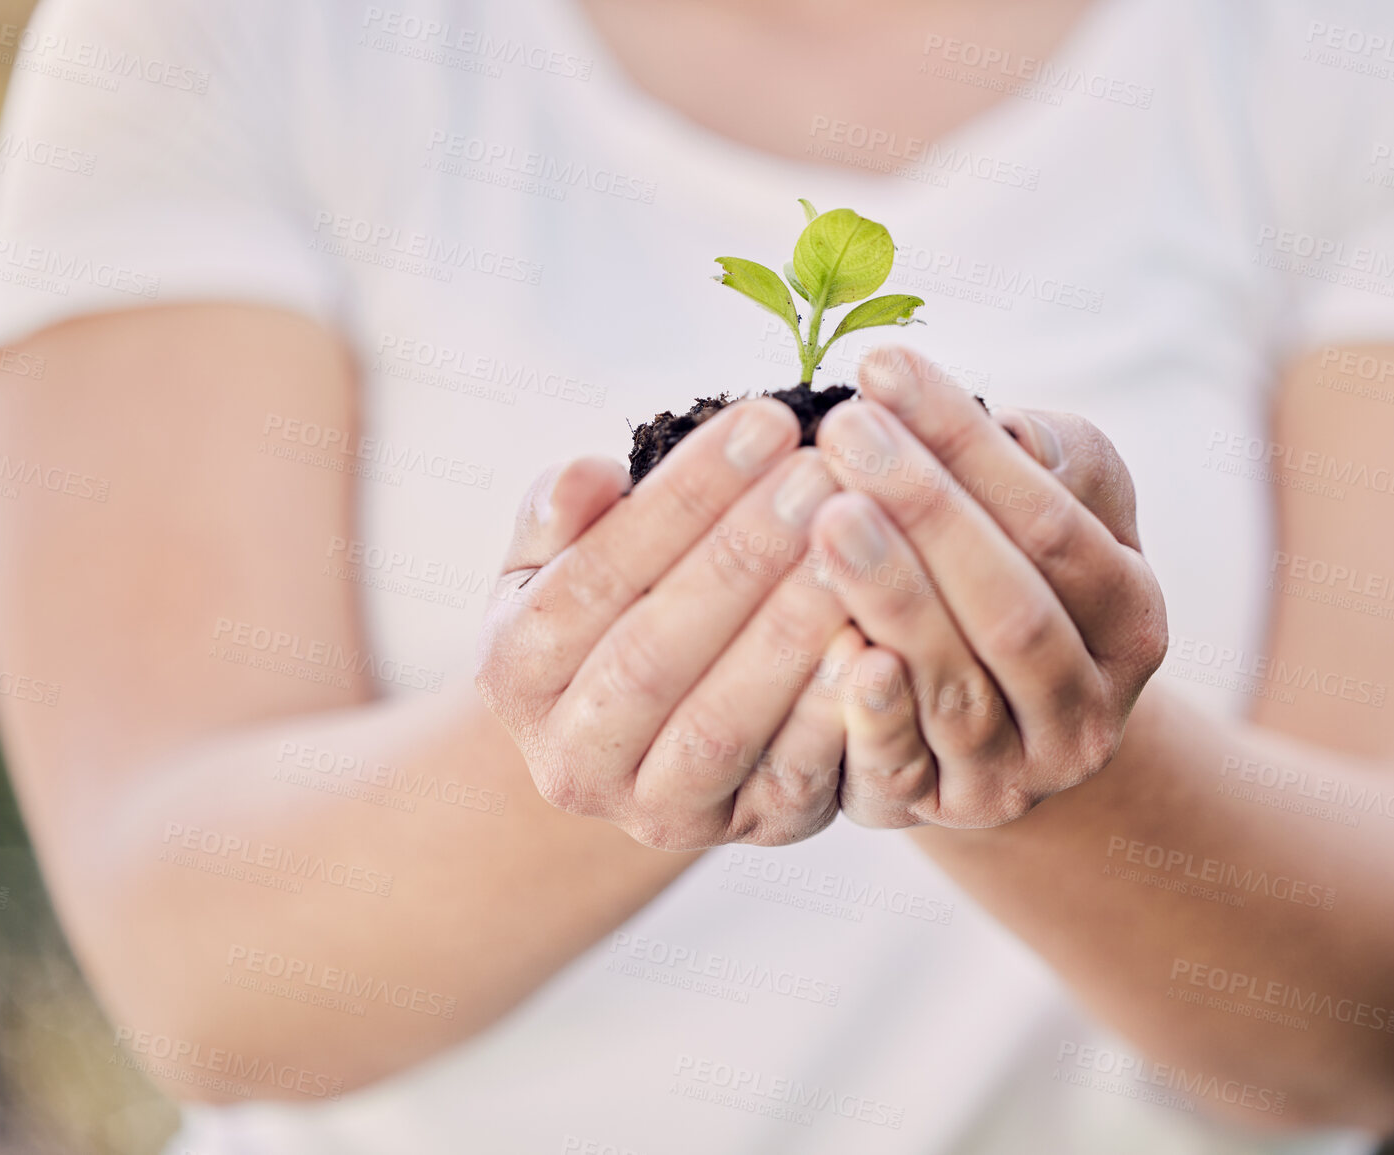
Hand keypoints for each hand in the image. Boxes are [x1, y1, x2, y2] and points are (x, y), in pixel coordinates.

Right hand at [475, 399, 864, 849]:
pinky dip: (836, 715)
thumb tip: (588, 476)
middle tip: (822, 470)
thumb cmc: (614, 609)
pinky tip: (879, 640)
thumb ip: (562, 516)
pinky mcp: (750, 832)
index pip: (595, 576)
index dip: (683, 498)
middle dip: (742, 556)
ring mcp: (659, 810)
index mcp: (514, 671)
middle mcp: (571, 759)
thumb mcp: (560, 560)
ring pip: (721, 724)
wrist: (647, 738)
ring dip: (791, 630)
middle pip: (653, 655)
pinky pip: (795, 779)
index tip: (765, 422)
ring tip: (856, 539)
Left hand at [806, 349, 1168, 828]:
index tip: (883, 368)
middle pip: (1011, 607)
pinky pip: (905, 769)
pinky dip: (871, 715)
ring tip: (823, 515)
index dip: (967, 446)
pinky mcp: (950, 811)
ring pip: (958, 687)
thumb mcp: (1066, 512)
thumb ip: (1060, 462)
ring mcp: (1023, 771)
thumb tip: (1021, 432)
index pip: (1053, 522)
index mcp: (1131, 616)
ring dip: (891, 598)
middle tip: (843, 431)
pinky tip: (829, 649)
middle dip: (926, 511)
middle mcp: (1091, 705)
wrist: (1008, 722)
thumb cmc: (1021, 577)